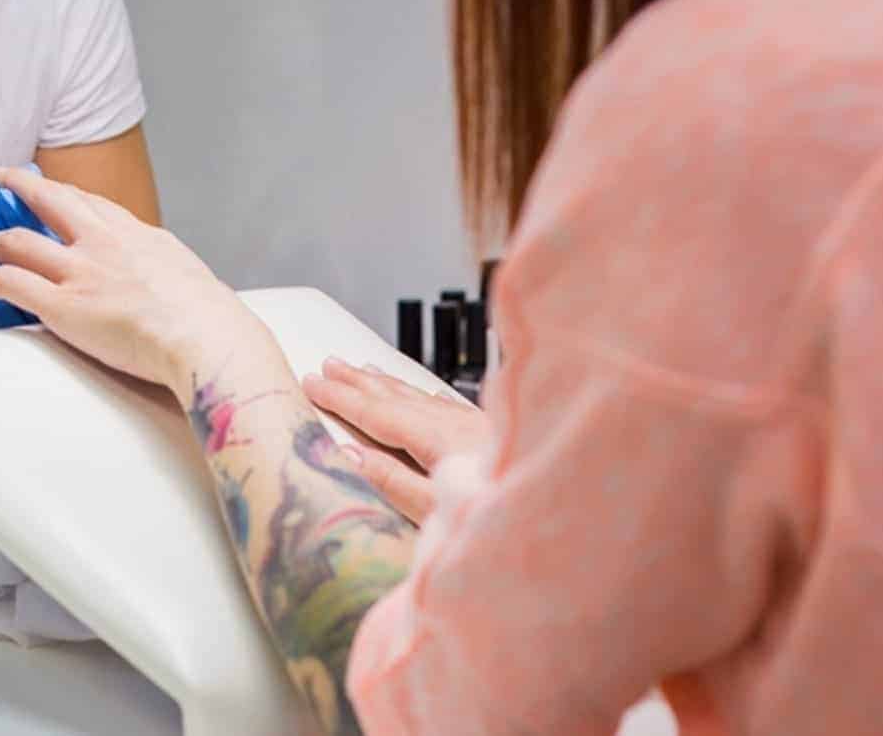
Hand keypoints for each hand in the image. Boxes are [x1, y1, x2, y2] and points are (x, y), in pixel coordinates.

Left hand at [0, 166, 259, 392]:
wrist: (204, 337)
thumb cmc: (206, 315)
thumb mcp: (184, 271)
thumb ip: (158, 263)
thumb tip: (157, 270)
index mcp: (133, 233)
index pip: (87, 200)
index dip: (59, 190)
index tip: (45, 187)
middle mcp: (101, 242)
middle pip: (47, 199)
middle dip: (16, 184)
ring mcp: (79, 271)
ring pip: (15, 241)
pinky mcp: (61, 305)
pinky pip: (7, 283)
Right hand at [302, 357, 489, 522]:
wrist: (572, 507)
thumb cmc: (504, 518)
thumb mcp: (436, 511)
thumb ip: (392, 481)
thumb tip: (349, 453)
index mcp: (439, 440)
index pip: (378, 414)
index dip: (341, 398)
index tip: (310, 380)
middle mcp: (457, 424)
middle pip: (397, 396)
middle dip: (358, 381)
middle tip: (326, 364)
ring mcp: (477, 426)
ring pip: (420, 395)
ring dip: (386, 382)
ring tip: (359, 368)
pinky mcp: (493, 434)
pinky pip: (443, 403)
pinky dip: (421, 393)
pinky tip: (421, 392)